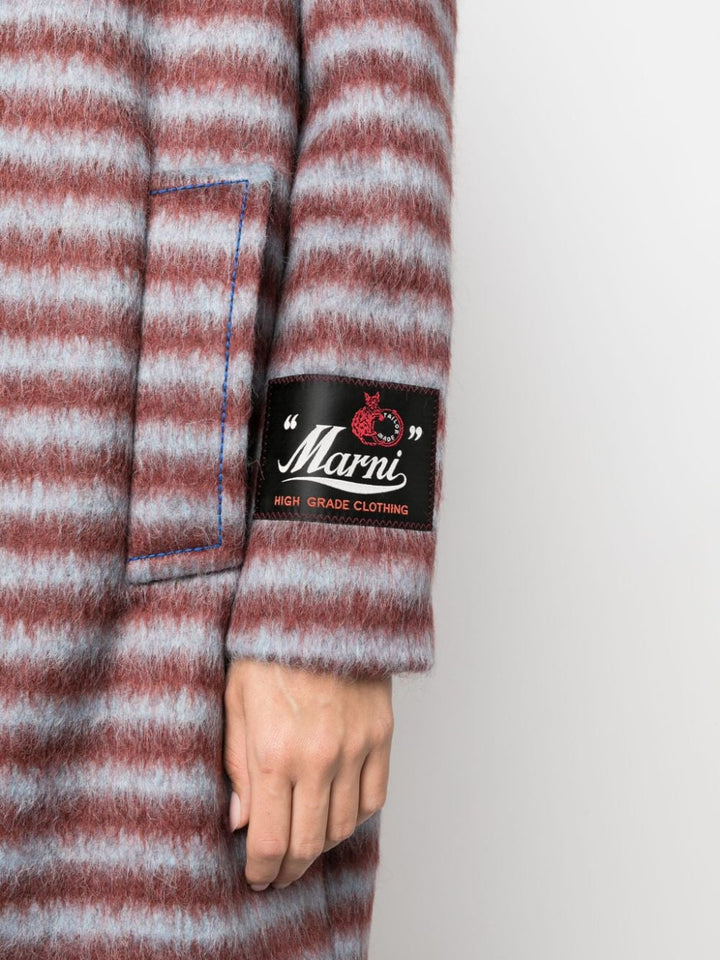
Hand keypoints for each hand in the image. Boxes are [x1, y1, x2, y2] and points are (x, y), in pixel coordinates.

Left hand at [223, 658, 393, 890]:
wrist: (319, 607)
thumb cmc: (267, 647)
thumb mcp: (234, 701)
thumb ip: (236, 765)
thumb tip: (239, 823)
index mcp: (274, 752)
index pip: (269, 840)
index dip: (261, 871)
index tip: (256, 878)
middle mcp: (318, 758)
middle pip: (309, 844)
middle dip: (289, 869)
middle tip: (278, 875)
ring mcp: (356, 747)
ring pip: (344, 826)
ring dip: (322, 845)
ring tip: (304, 844)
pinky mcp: (381, 734)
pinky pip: (374, 797)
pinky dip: (356, 816)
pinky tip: (337, 814)